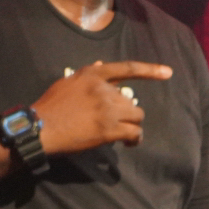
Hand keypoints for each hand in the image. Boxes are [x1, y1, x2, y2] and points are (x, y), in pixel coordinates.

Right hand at [32, 60, 172, 152]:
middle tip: (116, 121)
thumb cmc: (50, 106)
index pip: (126, 68)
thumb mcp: (67, 83)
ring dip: (132, 124)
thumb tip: (101, 65)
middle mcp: (102, 89)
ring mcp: (107, 109)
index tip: (168, 72)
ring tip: (125, 133)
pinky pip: (134, 133)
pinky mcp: (109, 129)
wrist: (40, 127)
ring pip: (136, 115)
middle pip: (130, 100)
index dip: (150, 70)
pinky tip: (130, 143)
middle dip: (126, 111)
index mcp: (92, 74)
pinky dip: (135, 139)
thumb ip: (87, 75)